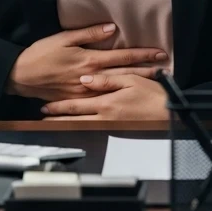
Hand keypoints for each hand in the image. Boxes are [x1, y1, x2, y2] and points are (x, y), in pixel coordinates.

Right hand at [5, 23, 167, 102]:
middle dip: (146, 71)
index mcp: (89, 60)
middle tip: (166, 69)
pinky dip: (118, 97)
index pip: (122, 57)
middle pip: (125, 74)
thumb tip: (111, 28)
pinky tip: (128, 96)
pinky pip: (102, 100)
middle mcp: (91, 78)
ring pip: (117, 89)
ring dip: (136, 85)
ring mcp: (86, 92)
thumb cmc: (41, 54)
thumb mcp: (63, 38)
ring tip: (154, 83)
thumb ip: (88, 33)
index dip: (142, 55)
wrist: (21, 76)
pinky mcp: (79, 101)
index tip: (159, 53)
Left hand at [41, 72, 168, 119]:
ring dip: (67, 127)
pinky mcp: (118, 131)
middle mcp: (106, 118)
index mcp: (106, 103)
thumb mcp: (130, 81)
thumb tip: (86, 79)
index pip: (76, 106)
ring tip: (53, 126)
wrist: (169, 113)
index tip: (45, 108)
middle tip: (42, 121)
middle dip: (57, 121)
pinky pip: (94, 131)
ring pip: (82, 128)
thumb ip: (106, 80)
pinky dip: (81, 130)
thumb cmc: (152, 94)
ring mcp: (111, 127)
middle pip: (75, 120)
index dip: (58, 108)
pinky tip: (75, 129)